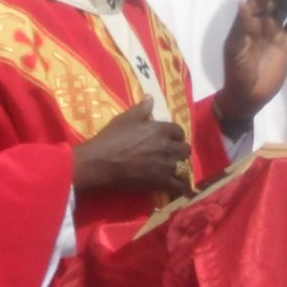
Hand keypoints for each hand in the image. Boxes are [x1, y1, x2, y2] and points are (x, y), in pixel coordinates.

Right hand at [72, 97, 189, 196]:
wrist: (100, 162)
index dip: (176, 136)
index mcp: (160, 129)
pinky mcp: (161, 182)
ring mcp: (166, 165)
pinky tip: (179, 189)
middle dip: (180, 152)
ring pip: (185, 168)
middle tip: (172, 156)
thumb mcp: (125, 119)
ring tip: (176, 173)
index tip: (170, 140)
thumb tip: (151, 97)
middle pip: (185, 149)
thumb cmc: (110, 138)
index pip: (179, 130)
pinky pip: (180, 186)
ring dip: (181, 169)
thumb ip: (141, 109)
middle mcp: (167, 146)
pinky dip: (181, 188)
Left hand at [214, 0, 286, 131]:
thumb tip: (242, 2)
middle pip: (271, 2)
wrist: (248, 96)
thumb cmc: (237, 72)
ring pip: (283, 10)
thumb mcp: (236, 50)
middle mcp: (260, 24)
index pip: (257, 1)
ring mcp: (273, 33)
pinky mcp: (285, 44)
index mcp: (246, 23)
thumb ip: (241, 26)